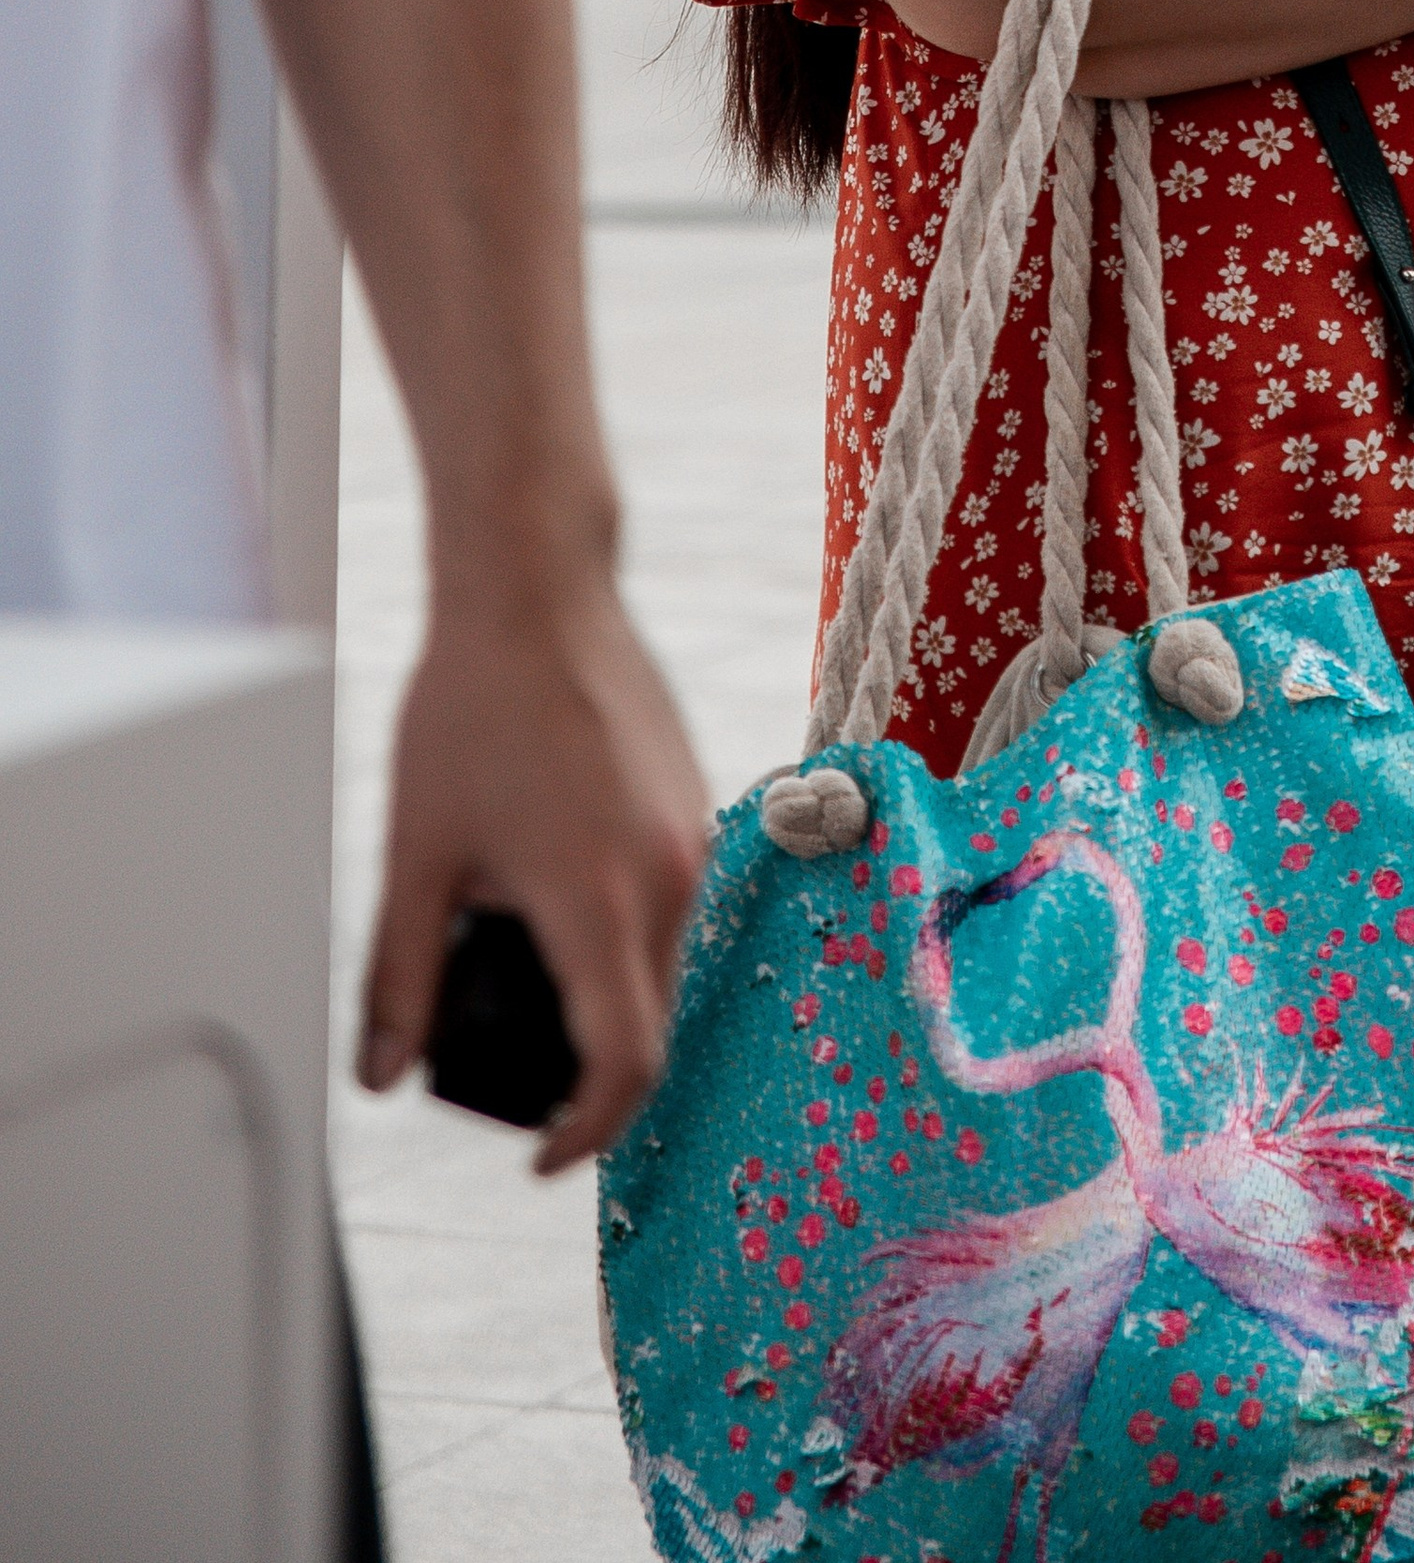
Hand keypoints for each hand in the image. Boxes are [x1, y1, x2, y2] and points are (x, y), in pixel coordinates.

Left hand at [360, 575, 709, 1173]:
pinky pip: (675, 904)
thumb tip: (383, 1075)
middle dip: (592, 1076)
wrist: (541, 591)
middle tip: (521, 1083)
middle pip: (652, 1025)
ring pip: (666, 964)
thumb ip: (399, 976)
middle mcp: (668, 874)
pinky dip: (628, 937)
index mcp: (599, 898)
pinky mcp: (697, 803)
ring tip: (527, 974)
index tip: (541, 1155)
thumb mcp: (418, 852)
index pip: (625, 1064)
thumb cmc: (476, 705)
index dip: (585, 1134)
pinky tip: (561, 900)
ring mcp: (694, 834)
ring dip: (611, 998)